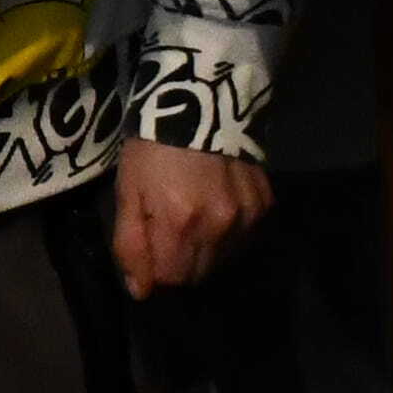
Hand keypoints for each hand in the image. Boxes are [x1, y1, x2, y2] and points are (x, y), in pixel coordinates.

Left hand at [111, 137, 270, 296]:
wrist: (199, 102)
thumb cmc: (153, 148)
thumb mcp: (128, 191)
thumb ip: (131, 244)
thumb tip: (141, 291)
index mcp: (179, 222)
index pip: (171, 279)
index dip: (157, 269)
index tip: (153, 246)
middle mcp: (218, 224)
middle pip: (199, 274)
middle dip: (181, 262)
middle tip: (172, 229)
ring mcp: (246, 215)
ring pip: (223, 259)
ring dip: (207, 249)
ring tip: (196, 216)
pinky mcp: (264, 204)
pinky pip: (244, 238)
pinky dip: (229, 232)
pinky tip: (217, 206)